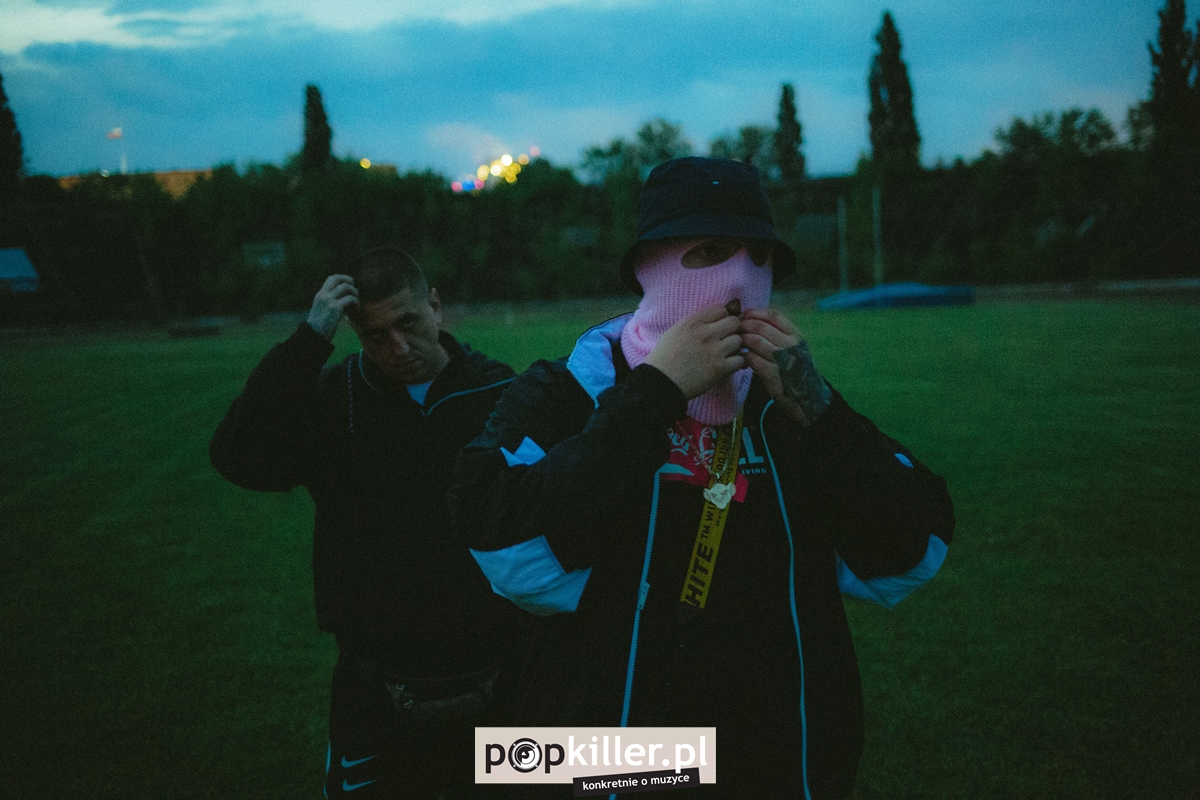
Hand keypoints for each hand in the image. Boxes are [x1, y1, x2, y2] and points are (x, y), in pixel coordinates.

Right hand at [307, 274, 358, 340]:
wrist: (314, 335)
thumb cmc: (319, 327)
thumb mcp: (321, 311)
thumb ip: (329, 304)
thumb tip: (343, 301)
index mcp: (320, 295)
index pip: (332, 278)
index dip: (343, 279)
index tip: (350, 286)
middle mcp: (324, 295)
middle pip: (338, 278)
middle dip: (350, 282)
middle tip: (355, 292)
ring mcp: (329, 300)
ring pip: (346, 287)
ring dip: (355, 294)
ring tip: (356, 304)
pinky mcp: (335, 308)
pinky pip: (350, 299)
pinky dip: (356, 303)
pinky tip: (357, 310)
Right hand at [643, 304, 744, 398]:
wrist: (661, 382)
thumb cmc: (665, 358)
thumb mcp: (676, 331)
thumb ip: (696, 323)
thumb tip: (716, 319)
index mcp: (693, 322)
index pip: (721, 309)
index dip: (722, 318)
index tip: (718, 327)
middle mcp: (705, 333)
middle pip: (734, 322)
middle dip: (732, 331)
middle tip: (725, 340)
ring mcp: (714, 351)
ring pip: (739, 341)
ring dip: (734, 348)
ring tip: (725, 354)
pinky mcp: (719, 368)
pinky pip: (740, 359)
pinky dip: (736, 363)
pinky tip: (727, 365)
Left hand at [740, 307, 830, 426]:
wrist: (806, 397)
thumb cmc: (794, 369)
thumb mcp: (792, 347)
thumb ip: (778, 334)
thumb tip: (752, 319)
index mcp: (796, 335)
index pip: (774, 315)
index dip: (756, 313)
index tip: (744, 315)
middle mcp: (791, 345)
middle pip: (762, 326)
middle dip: (744, 325)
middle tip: (735, 329)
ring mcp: (783, 360)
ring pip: (756, 341)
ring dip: (743, 340)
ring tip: (737, 343)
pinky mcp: (774, 375)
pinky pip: (754, 360)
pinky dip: (745, 357)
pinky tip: (742, 358)